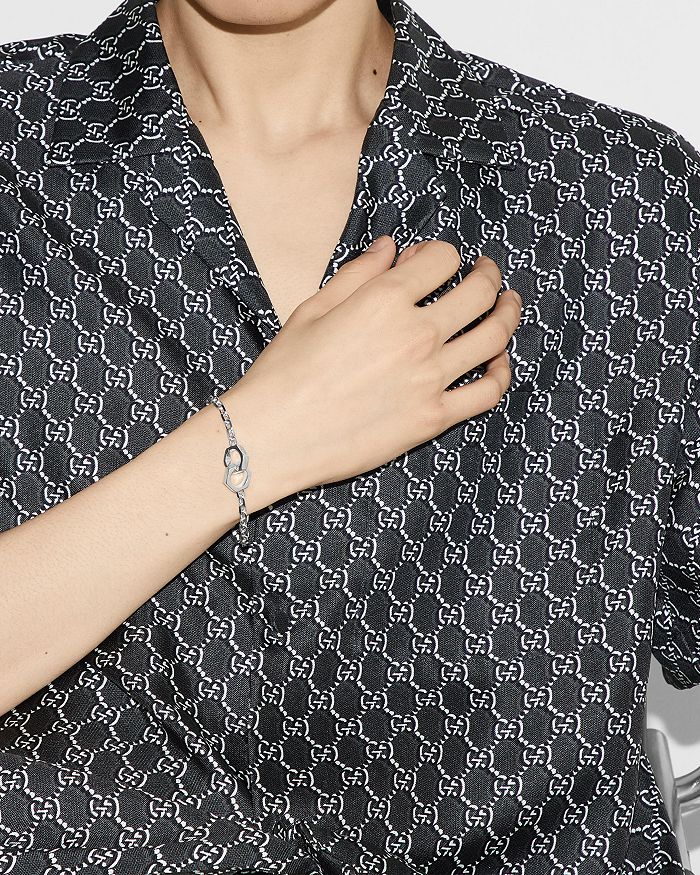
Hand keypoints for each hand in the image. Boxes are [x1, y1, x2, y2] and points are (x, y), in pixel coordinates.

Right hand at [224, 236, 521, 496]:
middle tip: (487, 273)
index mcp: (384, 300)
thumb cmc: (284, 371)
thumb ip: (359, 273)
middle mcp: (415, 334)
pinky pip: (487, 392)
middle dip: (488, 275)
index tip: (436, 262)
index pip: (442, 259)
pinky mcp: (433, 418)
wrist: (274, 436)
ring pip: (493, 337)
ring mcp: (429, 379)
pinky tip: (497, 362)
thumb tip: (392, 247)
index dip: (442, 254)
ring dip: (508, 314)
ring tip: (508, 306)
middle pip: (479, 292)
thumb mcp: (313, 309)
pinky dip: (500, 372)